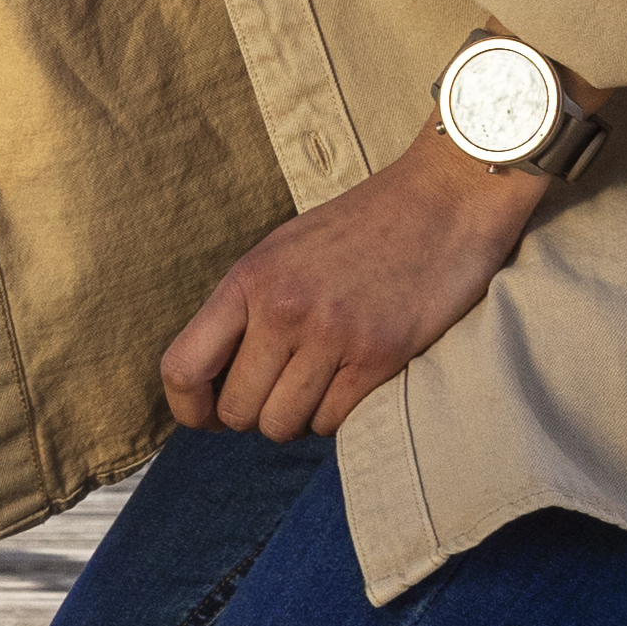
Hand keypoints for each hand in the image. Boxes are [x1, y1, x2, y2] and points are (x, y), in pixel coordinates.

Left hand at [158, 129, 553, 442]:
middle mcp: (283, 308)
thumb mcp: (284, 252)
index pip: (182, 368)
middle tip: (279, 393)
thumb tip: (214, 377)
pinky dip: (337, 416)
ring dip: (297, 419)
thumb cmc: (363, 227)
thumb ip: (247, 308)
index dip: (188, 408)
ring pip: (283, 426)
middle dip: (254, 415)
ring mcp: (331, 335)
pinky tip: (350, 383)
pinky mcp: (379, 357)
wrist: (444, 199)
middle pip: (236, 412)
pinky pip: (332, 423)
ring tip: (317, 386)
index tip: (209, 415)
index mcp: (250, 278)